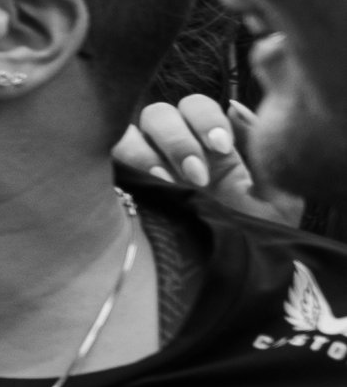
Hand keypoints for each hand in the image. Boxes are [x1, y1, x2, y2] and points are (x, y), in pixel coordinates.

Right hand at [114, 97, 300, 225]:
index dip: (204, 119)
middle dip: (179, 138)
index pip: (196, 107)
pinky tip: (151, 184)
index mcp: (208, 147)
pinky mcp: (122, 187)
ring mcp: (143, 169)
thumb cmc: (257, 242)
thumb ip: (260, 147)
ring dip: (148, 151)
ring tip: (169, 182)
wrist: (233, 281)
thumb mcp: (276, 195)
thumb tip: (233, 105)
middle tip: (198, 175)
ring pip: (130, 132)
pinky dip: (128, 163)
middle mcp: (171, 151)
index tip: (221, 147)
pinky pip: (109, 158)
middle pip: (160, 113)